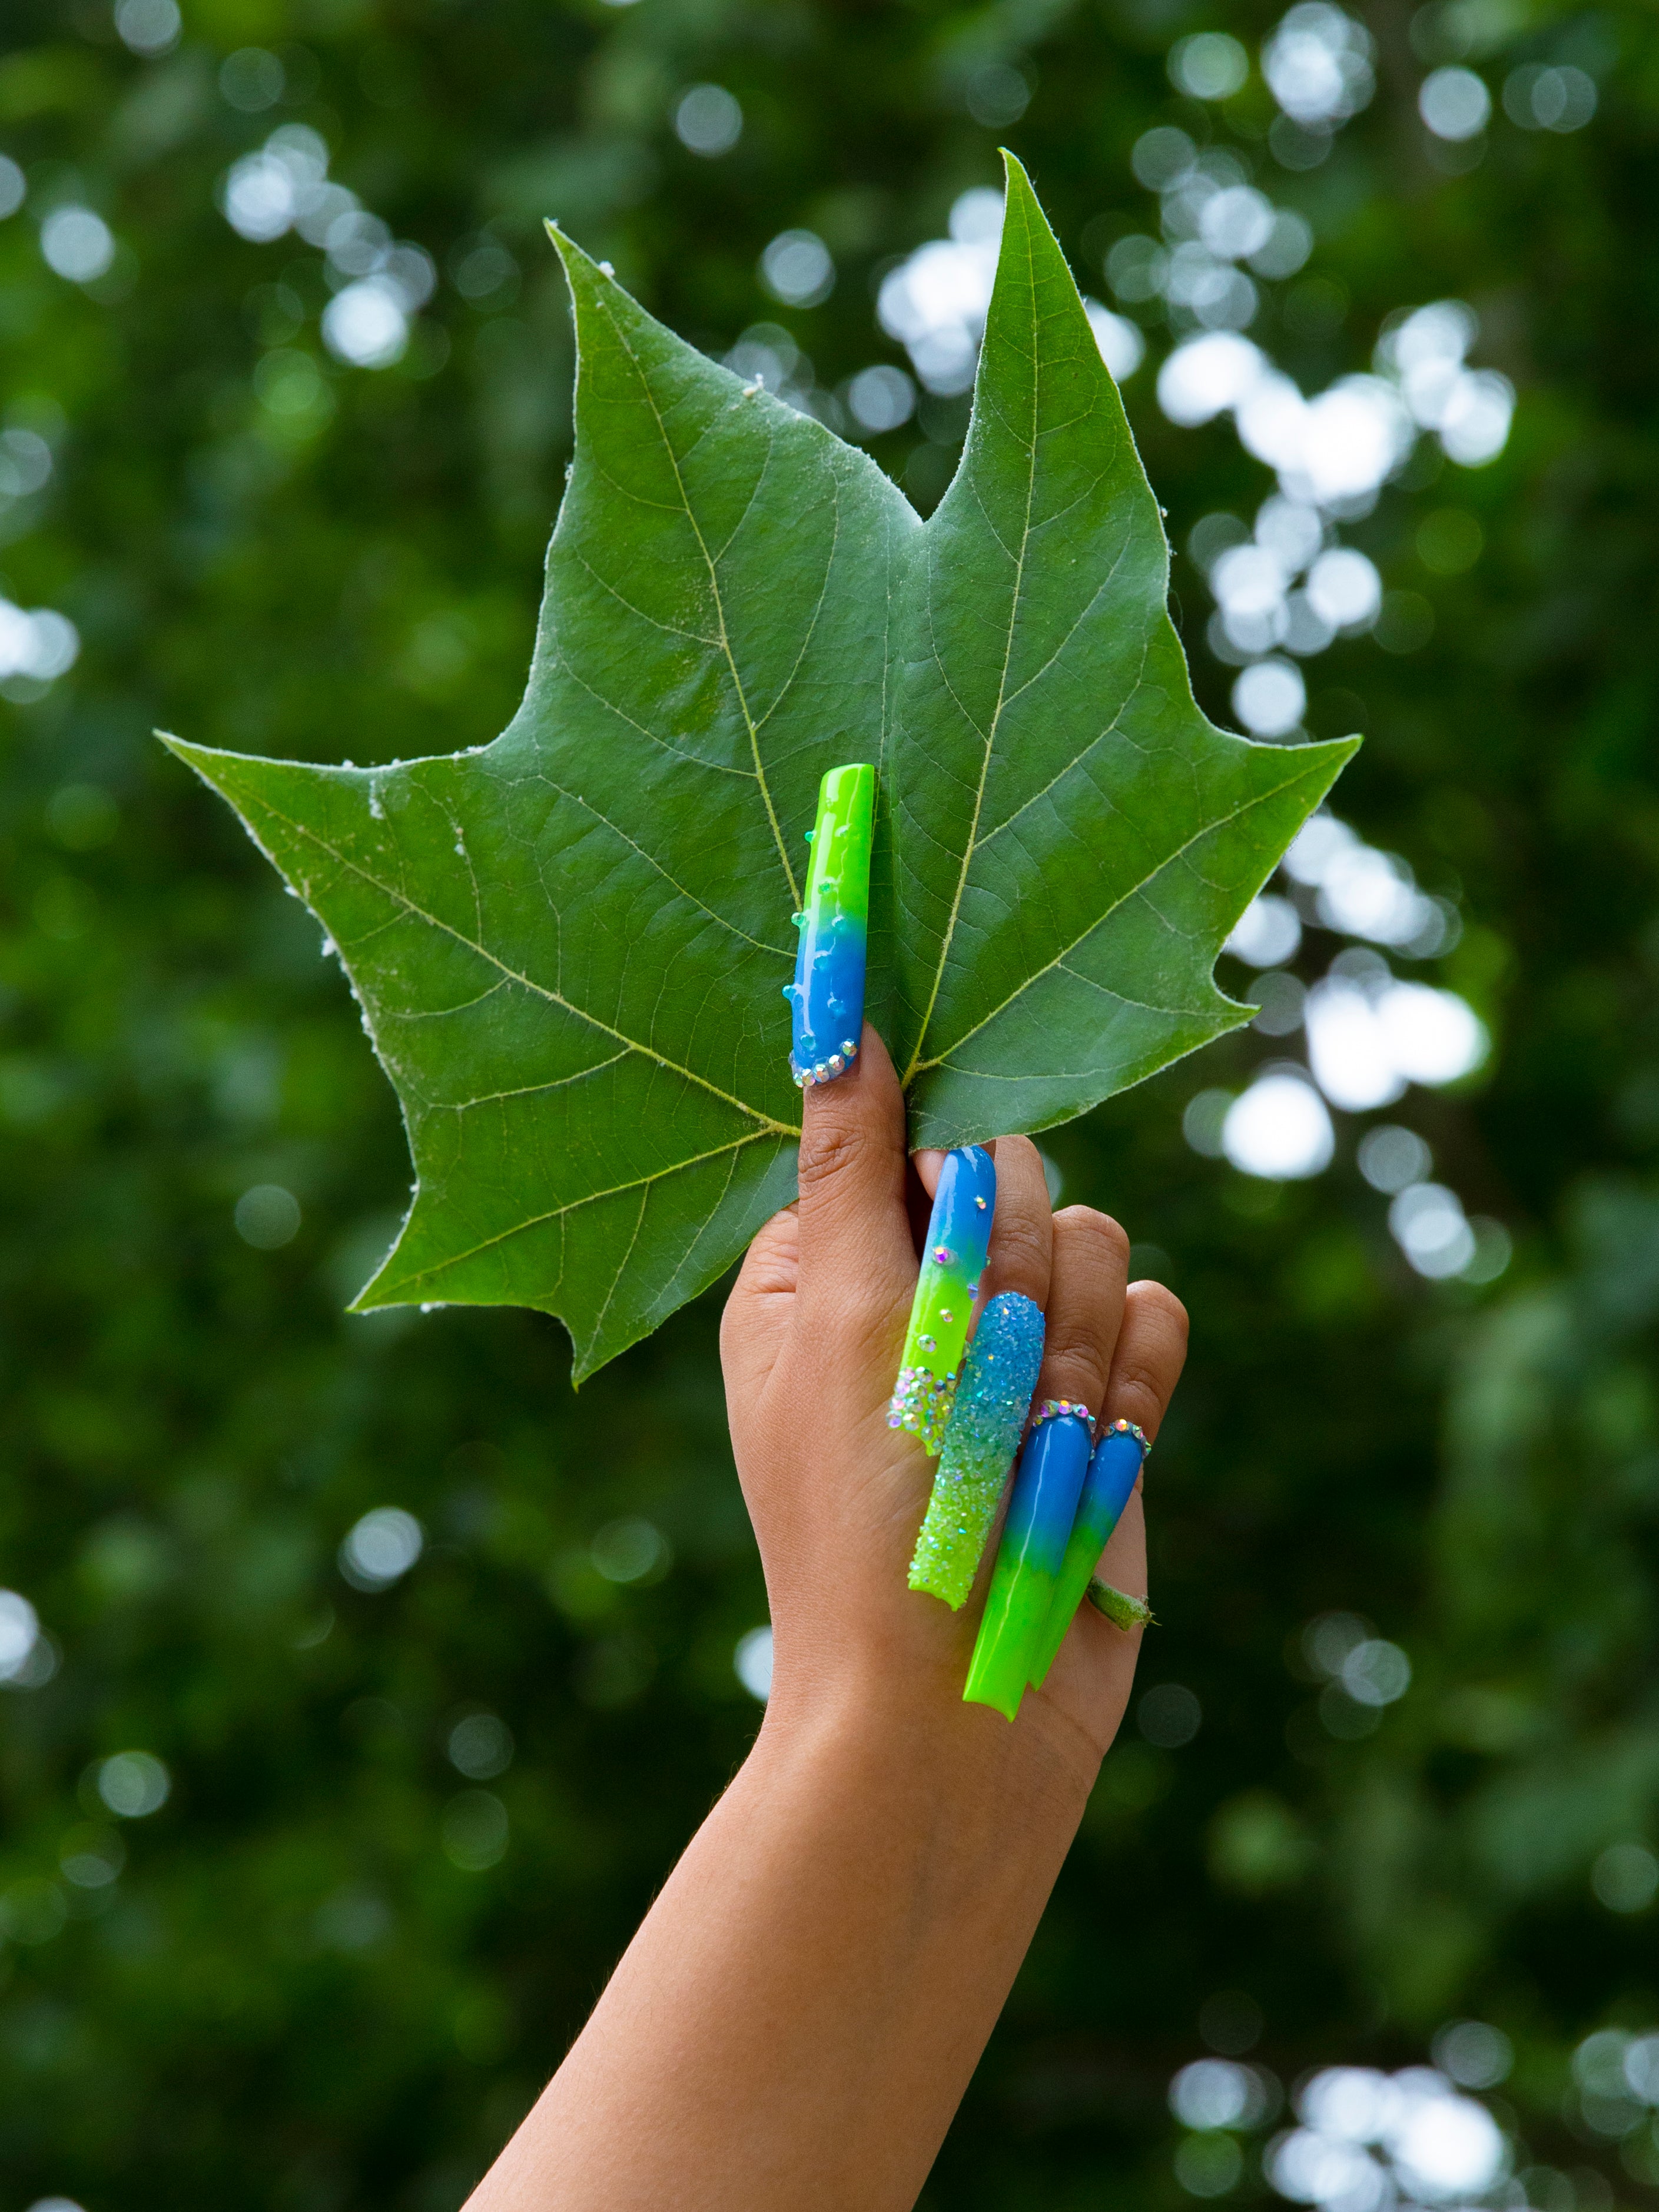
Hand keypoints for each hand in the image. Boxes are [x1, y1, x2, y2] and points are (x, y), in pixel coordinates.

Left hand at [720, 1025, 1188, 1789]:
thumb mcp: (840, 1316)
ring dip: (1068, 1346)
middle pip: (1015, 1178)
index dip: (939, 1180)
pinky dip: (1127, 1387)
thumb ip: (849, 1165)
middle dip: (1012, 1276)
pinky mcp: (1094, 1401)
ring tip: (1023, 1446)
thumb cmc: (869, 1512)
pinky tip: (1085, 1460)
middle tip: (973, 1378)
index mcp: (825, 1266)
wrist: (960, 1711)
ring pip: (1095, 1243)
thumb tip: (835, 1022)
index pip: (906, 1135)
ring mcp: (1011, 1350)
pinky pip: (1152, 1316)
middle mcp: (918, 1296)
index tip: (939, 1248)